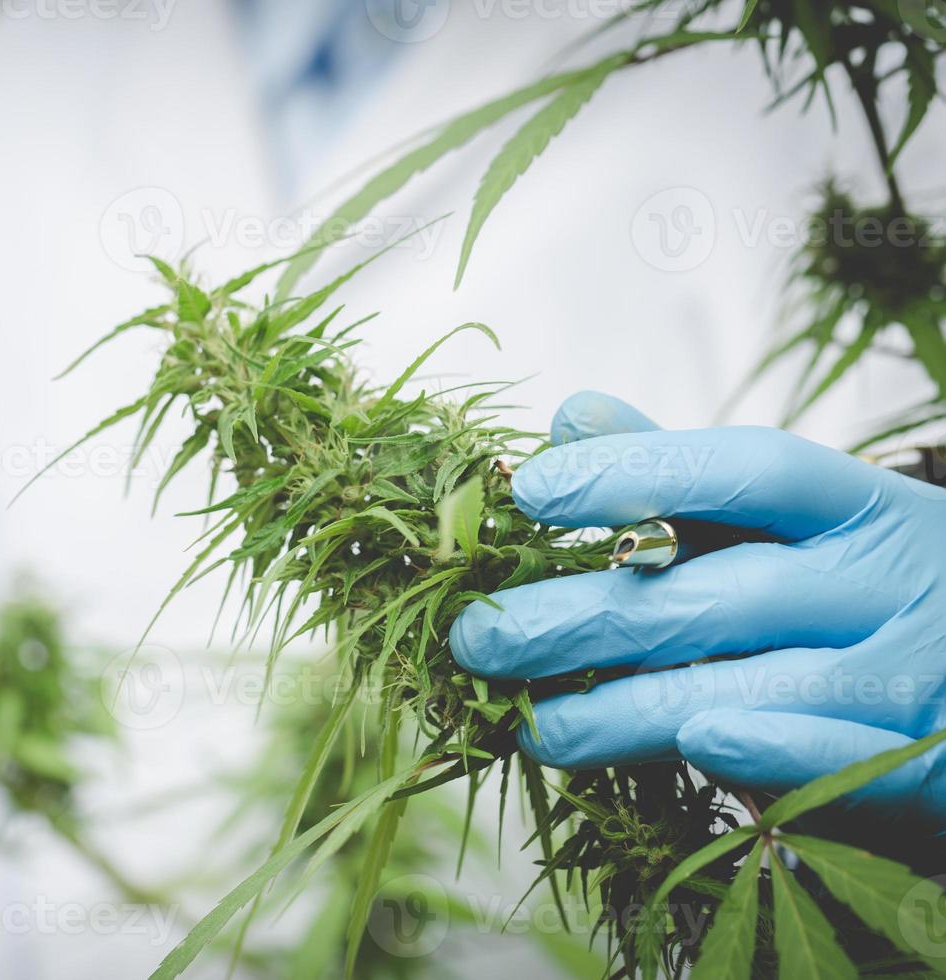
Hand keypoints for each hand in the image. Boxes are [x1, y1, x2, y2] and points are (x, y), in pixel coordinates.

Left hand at [450, 391, 945, 828]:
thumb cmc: (858, 590)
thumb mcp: (791, 522)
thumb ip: (681, 474)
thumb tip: (571, 418)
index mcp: (854, 504)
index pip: (746, 468)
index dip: (636, 472)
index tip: (528, 491)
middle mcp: (884, 583)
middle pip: (720, 592)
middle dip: (582, 617)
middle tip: (476, 636)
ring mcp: (910, 676)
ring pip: (753, 688)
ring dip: (628, 708)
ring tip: (528, 720)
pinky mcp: (921, 763)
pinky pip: (835, 761)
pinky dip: (765, 753)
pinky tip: (688, 742)